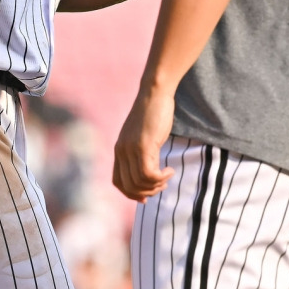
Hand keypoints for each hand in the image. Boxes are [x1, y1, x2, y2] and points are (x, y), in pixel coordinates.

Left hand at [113, 86, 174, 202]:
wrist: (154, 93)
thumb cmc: (153, 112)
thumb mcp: (143, 135)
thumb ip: (141, 151)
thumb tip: (149, 170)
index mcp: (119, 149)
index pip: (118, 182)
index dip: (131, 193)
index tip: (146, 195)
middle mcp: (122, 151)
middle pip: (129, 186)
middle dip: (147, 192)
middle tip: (162, 185)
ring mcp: (131, 149)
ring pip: (140, 183)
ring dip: (156, 185)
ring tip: (167, 176)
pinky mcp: (143, 146)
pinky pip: (149, 174)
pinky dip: (161, 177)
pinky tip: (170, 170)